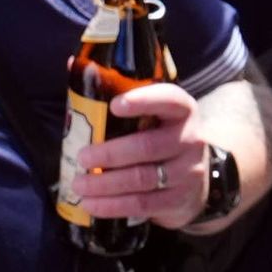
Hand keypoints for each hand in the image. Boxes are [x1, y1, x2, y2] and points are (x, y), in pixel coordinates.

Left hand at [73, 82, 225, 228]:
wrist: (198, 178)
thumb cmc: (161, 137)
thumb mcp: (154, 115)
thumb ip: (118, 93)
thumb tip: (73, 65)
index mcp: (182, 111)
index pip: (168, 100)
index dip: (143, 101)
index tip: (114, 105)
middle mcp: (190, 139)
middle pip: (148, 146)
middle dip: (110, 153)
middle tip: (82, 157)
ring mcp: (188, 172)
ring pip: (142, 179)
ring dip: (105, 184)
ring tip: (79, 185)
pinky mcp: (179, 200)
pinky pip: (143, 205)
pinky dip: (112, 206)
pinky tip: (91, 205)